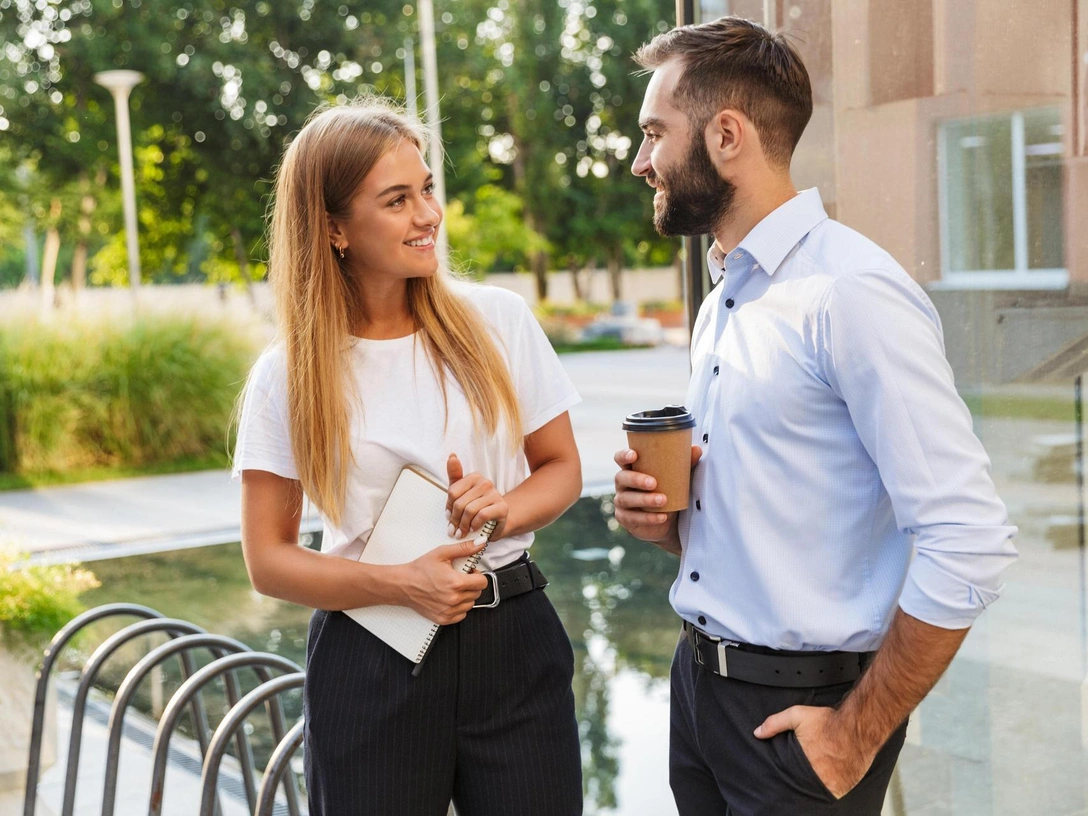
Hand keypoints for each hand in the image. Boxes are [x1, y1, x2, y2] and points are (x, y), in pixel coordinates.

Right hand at [403, 539, 489, 624]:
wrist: (403, 584)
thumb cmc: (420, 569)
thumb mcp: (442, 553)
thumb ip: (464, 548)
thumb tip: (481, 543)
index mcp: (455, 583)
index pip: (482, 582)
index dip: (477, 574)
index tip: (470, 572)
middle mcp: (453, 599)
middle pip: (477, 593)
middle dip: (471, 584)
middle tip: (460, 578)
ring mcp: (448, 610)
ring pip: (470, 604)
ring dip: (466, 596)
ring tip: (453, 588)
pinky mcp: (443, 619)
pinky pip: (461, 615)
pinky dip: (459, 607)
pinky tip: (449, 598)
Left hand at [446, 453, 507, 540]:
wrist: (496, 522)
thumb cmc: (476, 507)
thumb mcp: (462, 492)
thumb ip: (454, 475)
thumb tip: (452, 456)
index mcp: (474, 477)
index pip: (452, 492)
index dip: (448, 507)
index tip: (449, 516)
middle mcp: (485, 483)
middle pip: (460, 503)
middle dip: (455, 519)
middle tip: (454, 529)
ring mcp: (495, 494)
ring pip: (470, 510)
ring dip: (463, 525)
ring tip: (462, 531)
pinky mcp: (502, 507)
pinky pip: (482, 516)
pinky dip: (474, 525)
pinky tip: (474, 528)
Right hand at [612, 446, 700, 546]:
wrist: (668, 521)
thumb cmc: (669, 491)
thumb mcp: (677, 477)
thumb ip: (685, 463)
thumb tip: (697, 450)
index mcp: (632, 468)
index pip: (620, 458)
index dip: (624, 455)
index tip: (634, 455)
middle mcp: (623, 483)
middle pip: (621, 478)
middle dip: (636, 479)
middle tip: (653, 483)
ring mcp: (622, 501)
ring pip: (626, 499)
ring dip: (644, 499)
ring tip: (662, 500)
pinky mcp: (625, 518)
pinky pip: (633, 518)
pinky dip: (648, 517)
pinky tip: (662, 517)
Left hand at [754, 705, 874, 798]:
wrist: (858, 727)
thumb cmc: (829, 722)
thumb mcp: (797, 716)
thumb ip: (775, 723)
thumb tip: (757, 733)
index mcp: (801, 765)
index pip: (788, 778)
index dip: (787, 774)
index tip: (788, 771)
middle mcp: (817, 779)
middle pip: (802, 786)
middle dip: (801, 779)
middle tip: (804, 769)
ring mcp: (832, 786)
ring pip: (817, 791)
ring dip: (816, 784)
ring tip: (817, 771)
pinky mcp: (845, 788)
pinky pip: (833, 792)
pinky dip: (830, 786)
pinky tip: (829, 776)